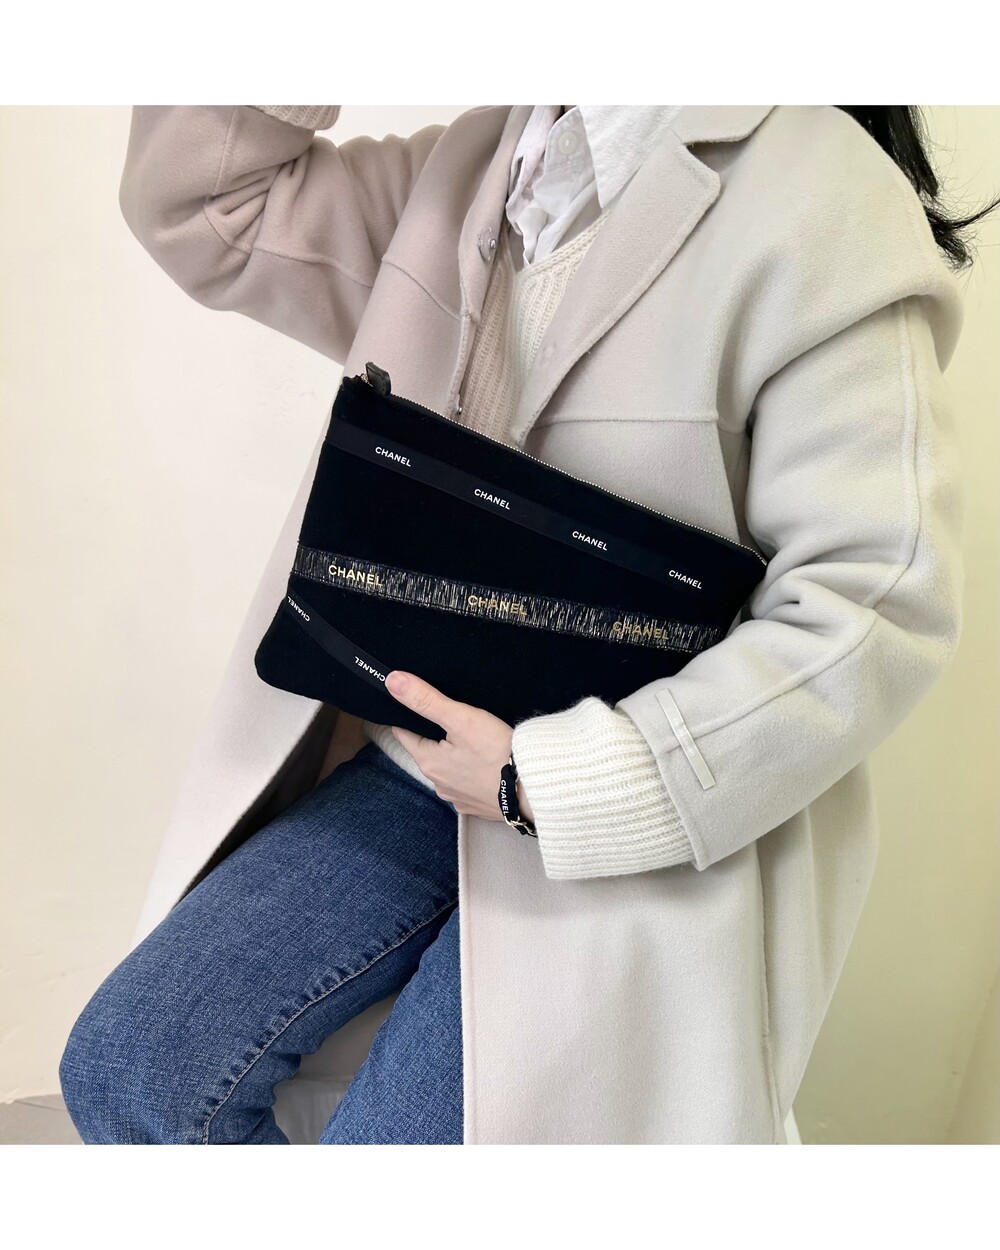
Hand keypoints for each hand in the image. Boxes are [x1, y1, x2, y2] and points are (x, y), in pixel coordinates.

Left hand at [385, 670, 534, 823]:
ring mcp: (458, 798)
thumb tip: (393, 681)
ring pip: (448, 769)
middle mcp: (438, 784)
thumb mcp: (461, 718)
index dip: (407, 716)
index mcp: (429, 762)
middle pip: (427, 752)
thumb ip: (426, 700)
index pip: (404, 734)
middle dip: (435, 736)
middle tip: (450, 718)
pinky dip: (473, 774)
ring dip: (455, 757)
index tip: (413, 704)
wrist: (534, 789)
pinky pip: (468, 785)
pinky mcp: (479, 806)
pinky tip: (486, 765)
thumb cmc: (497, 753)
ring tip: (472, 741)